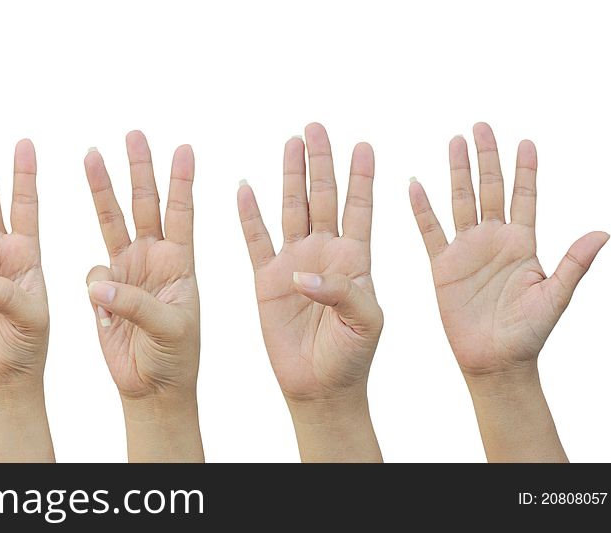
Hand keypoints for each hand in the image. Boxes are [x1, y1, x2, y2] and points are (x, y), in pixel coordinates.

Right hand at [84, 131, 201, 461]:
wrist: (150, 390)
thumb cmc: (175, 361)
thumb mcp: (168, 331)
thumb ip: (135, 304)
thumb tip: (96, 281)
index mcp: (178, 264)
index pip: (182, 214)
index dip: (183, 182)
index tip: (185, 148)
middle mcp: (151, 260)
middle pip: (143, 204)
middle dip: (138, 169)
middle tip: (134, 134)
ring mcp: (123, 271)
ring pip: (110, 220)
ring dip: (102, 188)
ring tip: (91, 153)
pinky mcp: (98, 289)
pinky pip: (87, 272)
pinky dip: (93, 285)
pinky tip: (105, 314)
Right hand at [237, 123, 381, 461]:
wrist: (319, 386)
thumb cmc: (352, 358)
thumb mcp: (365, 324)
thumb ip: (344, 293)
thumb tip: (302, 275)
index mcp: (354, 260)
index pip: (359, 208)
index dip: (361, 177)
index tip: (362, 144)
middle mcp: (324, 254)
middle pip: (322, 197)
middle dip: (321, 162)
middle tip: (317, 127)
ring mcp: (293, 264)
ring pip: (290, 210)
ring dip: (291, 176)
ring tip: (291, 141)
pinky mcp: (265, 280)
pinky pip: (254, 240)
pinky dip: (249, 214)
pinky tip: (245, 185)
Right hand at [408, 123, 608, 376]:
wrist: (495, 359)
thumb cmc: (529, 333)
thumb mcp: (556, 296)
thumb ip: (574, 263)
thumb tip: (602, 231)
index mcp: (523, 244)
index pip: (524, 197)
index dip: (525, 170)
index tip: (526, 142)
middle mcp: (495, 241)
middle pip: (490, 189)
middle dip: (486, 157)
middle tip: (480, 127)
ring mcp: (467, 251)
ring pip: (461, 201)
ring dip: (457, 172)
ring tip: (454, 142)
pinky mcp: (443, 266)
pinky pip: (430, 231)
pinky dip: (422, 208)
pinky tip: (415, 184)